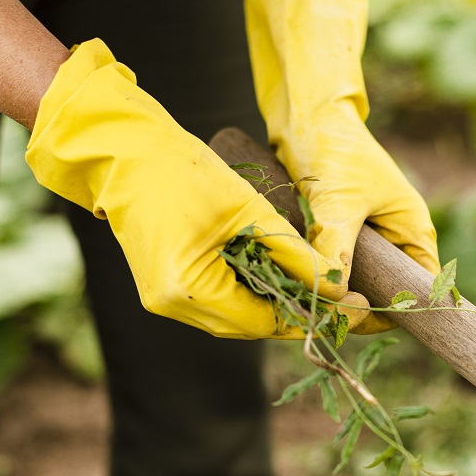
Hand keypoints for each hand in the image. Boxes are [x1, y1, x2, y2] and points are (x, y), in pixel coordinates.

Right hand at [25, 39, 367, 338]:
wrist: (123, 152)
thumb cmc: (183, 171)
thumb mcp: (250, 210)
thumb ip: (294, 254)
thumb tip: (334, 288)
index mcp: (189, 290)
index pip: (264, 321)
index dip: (311, 315)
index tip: (353, 307)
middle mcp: (172, 305)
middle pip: (249, 324)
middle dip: (294, 311)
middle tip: (340, 298)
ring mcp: (162, 298)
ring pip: (233, 314)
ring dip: (271, 300)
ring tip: (312, 284)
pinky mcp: (162, 285)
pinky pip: (215, 299)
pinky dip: (246, 289)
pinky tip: (273, 272)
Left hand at [246, 0, 439, 332]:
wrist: (307, 113)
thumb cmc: (335, 148)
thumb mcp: (339, 201)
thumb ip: (337, 247)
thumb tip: (334, 294)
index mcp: (413, 232)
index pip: (418, 290)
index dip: (392, 312)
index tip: (354, 321)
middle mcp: (396, 240)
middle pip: (385, 292)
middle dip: (356, 306)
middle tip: (322, 315)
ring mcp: (368, 238)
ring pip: (356, 283)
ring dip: (334, 292)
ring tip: (306, 298)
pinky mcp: (340, 234)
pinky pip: (334, 268)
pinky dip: (318, 276)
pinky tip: (296, 281)